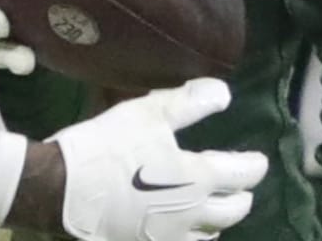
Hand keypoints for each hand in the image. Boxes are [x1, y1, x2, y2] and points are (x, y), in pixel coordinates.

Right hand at [53, 77, 266, 240]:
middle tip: (243, 186)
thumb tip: (225, 94)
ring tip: (215, 208)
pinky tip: (182, 229)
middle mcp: (190, 216)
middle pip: (232, 213)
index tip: (260, 161)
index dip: (254, 166)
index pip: (241, 175)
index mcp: (198, 180)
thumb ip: (192, 103)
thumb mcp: (151, 113)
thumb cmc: (110, 147)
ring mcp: (167, 240)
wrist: (61, 190)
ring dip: (217, 221)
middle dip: (242, 198)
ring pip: (207, 236)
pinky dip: (191, 238)